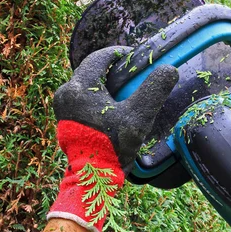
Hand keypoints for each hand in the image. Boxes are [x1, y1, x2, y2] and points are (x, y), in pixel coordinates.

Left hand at [53, 46, 178, 173]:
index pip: (99, 57)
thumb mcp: (138, 118)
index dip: (118, 54)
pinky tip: (112, 107)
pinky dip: (96, 96)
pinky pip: (81, 97)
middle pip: (91, 69)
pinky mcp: (64, 118)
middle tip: (132, 75)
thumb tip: (169, 69)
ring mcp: (62, 106)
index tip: (134, 58)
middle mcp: (65, 93)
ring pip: (86, 84)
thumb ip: (154, 90)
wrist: (92, 177)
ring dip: (104, 83)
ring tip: (125, 91)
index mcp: (79, 87)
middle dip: (112, 69)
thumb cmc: (113, 147)